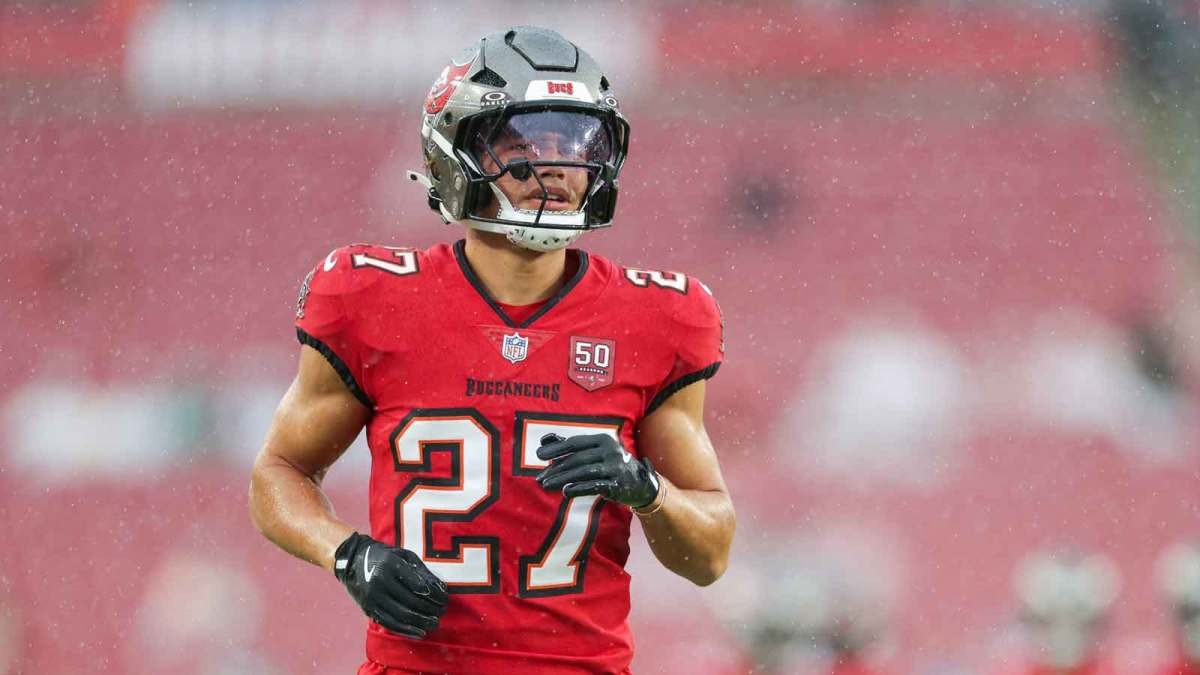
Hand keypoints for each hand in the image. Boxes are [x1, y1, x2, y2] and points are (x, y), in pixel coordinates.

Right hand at [333, 532, 448, 638]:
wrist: (352, 562)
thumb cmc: (385, 557)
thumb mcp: (404, 556)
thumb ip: (422, 571)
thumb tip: (440, 589)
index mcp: (390, 565)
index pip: (418, 584)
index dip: (434, 595)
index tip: (444, 599)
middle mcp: (379, 581)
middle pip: (411, 601)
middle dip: (430, 609)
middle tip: (442, 612)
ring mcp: (372, 597)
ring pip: (401, 615)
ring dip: (421, 622)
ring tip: (434, 623)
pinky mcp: (368, 609)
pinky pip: (389, 624)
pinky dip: (406, 630)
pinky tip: (420, 633)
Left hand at [535, 433, 660, 508]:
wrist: (640, 483)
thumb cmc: (610, 464)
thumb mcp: (594, 451)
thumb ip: (570, 445)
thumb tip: (544, 440)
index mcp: (603, 440)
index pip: (575, 443)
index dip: (556, 448)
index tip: (539, 455)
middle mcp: (610, 451)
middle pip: (577, 459)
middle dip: (556, 468)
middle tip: (539, 478)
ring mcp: (615, 468)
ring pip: (584, 472)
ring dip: (563, 479)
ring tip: (546, 485)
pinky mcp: (617, 484)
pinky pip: (595, 486)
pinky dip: (579, 488)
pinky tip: (565, 492)